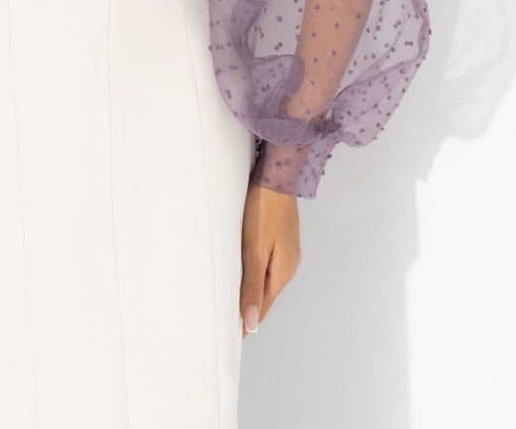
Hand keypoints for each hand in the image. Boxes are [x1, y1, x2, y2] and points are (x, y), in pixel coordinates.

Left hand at [240, 182, 300, 335]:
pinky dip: (256, 273)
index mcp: (283, 272)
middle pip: (266, 295)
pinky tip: (245, 273)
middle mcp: (289, 265)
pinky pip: (268, 265)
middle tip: (226, 323)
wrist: (275, 177)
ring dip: (252, 291)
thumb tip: (251, 324)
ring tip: (232, 301)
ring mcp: (288, 252)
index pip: (262, 307)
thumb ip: (252, 287)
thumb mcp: (253, 250)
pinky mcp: (283, 240)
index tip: (231, 338)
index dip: (246, 323)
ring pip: (267, 279)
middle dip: (249, 309)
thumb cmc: (262, 210)